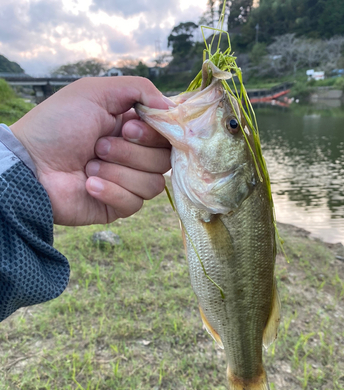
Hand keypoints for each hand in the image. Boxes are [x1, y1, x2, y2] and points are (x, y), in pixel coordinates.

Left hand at [10, 77, 171, 225]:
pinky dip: (111, 191)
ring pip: (153, 184)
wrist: (30, 164)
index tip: (129, 128)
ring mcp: (127, 182)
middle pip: (164, 161)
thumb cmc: (58, 125)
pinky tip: (88, 184)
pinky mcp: (118, 206)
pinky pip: (134, 203)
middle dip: (130, 153)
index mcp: (132, 127)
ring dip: (118, 171)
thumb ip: (139, 89)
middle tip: (99, 145)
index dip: (155, 134)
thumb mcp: (95, 91)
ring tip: (89, 164)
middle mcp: (134, 155)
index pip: (168, 135)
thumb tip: (172, 107)